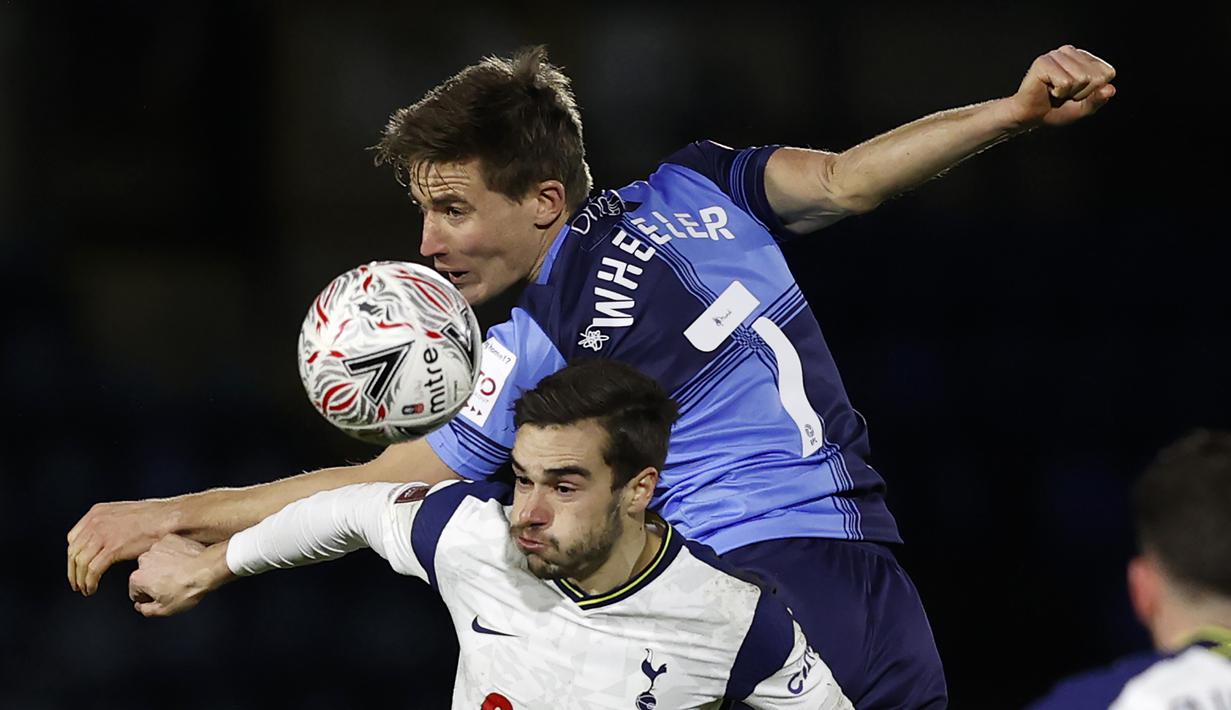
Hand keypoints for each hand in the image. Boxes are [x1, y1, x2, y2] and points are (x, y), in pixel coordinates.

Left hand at [67, 498, 181, 595]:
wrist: (169, 519)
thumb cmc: (155, 518)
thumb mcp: (124, 515)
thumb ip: (110, 525)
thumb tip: (107, 540)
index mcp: (96, 513)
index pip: (73, 538)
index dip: (73, 556)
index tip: (76, 566)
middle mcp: (95, 522)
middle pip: (73, 552)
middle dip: (72, 571)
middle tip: (76, 583)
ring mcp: (103, 535)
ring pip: (80, 563)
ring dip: (80, 579)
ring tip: (85, 589)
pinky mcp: (112, 549)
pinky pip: (92, 570)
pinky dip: (89, 582)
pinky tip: (92, 588)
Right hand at [128, 534, 228, 616]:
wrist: (207, 569)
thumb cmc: (188, 588)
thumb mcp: (165, 610)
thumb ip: (146, 610)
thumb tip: (141, 607)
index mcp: (138, 578)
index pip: (135, 591)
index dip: (148, 597)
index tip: (159, 597)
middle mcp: (143, 560)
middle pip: (145, 574)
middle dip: (154, 580)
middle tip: (172, 585)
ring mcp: (157, 547)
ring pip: (156, 560)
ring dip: (163, 566)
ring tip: (180, 573)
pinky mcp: (170, 539)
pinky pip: (168, 548)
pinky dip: (173, 554)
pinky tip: (184, 562)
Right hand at [1007, 45, 1115, 128]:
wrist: (1029, 116)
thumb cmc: (1055, 110)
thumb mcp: (1083, 108)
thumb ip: (1098, 100)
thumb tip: (1110, 89)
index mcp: (1084, 58)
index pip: (1107, 73)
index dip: (1094, 91)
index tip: (1076, 94)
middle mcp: (1071, 52)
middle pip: (1094, 77)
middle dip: (1080, 93)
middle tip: (1063, 95)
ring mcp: (1056, 55)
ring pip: (1081, 78)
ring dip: (1068, 93)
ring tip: (1055, 92)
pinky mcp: (1044, 62)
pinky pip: (1065, 82)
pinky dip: (1058, 92)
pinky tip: (1048, 89)